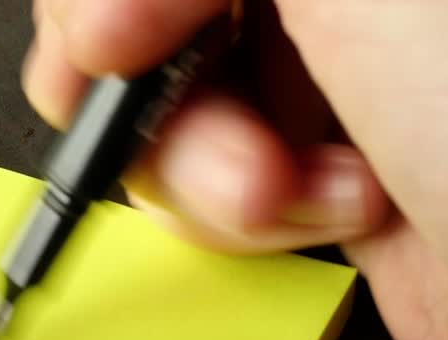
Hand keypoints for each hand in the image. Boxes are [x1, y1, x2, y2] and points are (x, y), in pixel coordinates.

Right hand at [24, 0, 447, 339]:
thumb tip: (96, 4)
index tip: (106, 36)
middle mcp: (351, 4)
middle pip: (154, 14)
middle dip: (136, 76)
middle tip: (129, 99)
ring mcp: (336, 73)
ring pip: (169, 98)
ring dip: (198, 159)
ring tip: (278, 186)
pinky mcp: (326, 164)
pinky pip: (210, 174)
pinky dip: (239, 209)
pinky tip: (333, 210)